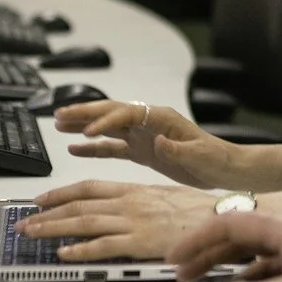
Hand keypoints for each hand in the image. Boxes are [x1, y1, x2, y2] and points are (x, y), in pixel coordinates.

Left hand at [17, 178, 221, 261]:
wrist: (224, 217)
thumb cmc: (202, 211)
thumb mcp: (165, 198)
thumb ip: (141, 203)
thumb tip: (122, 211)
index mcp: (134, 190)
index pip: (88, 188)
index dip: (60, 193)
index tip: (41, 200)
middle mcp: (129, 203)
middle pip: (78, 205)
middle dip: (47, 213)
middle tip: (24, 222)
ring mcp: (134, 221)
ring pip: (84, 222)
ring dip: (53, 229)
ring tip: (32, 235)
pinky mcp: (142, 242)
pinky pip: (104, 246)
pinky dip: (81, 250)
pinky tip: (65, 255)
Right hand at [53, 97, 240, 188]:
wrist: (224, 168)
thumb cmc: (216, 158)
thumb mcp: (199, 154)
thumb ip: (178, 148)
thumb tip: (159, 140)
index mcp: (161, 118)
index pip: (127, 113)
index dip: (106, 121)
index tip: (88, 131)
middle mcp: (148, 122)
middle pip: (110, 112)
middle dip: (84, 113)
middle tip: (58, 114)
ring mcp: (142, 136)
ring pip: (106, 127)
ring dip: (82, 125)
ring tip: (57, 124)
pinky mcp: (141, 151)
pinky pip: (112, 147)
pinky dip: (93, 148)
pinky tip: (75, 148)